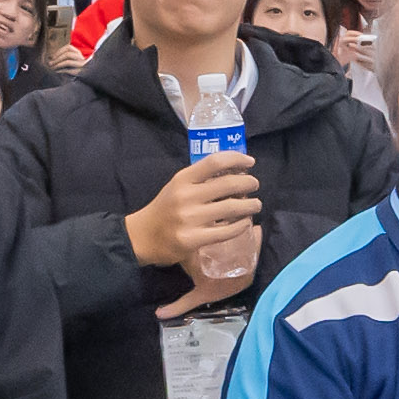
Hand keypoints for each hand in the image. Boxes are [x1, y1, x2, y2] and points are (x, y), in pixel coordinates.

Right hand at [126, 152, 262, 272]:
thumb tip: (235, 172)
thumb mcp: (177, 186)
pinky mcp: (193, 240)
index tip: (250, 162)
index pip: (215, 161)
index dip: (237, 159)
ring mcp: (190, 219)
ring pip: (232, 208)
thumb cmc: (165, 209)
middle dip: (249, 183)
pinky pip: (227, 231)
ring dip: (250, 205)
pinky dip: (241, 225)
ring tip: (255, 205)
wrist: (142, 237)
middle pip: (228, 184)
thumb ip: (200, 180)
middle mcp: (186, 196)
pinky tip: (245, 223)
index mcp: (182, 179)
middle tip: (255, 185)